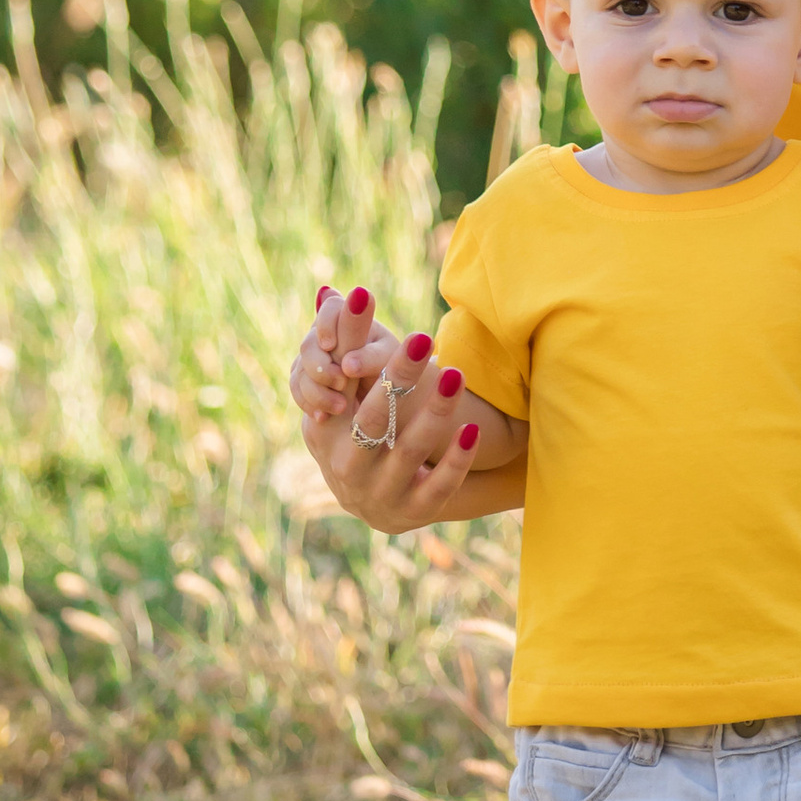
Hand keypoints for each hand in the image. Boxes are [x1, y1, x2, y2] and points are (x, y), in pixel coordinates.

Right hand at [289, 284, 496, 532]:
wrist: (370, 502)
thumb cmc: (354, 433)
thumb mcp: (342, 397)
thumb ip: (341, 345)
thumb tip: (329, 289)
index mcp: (328, 430)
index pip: (338, 384)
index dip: (350, 344)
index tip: (365, 301)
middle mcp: (349, 465)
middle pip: (374, 417)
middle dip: (397, 378)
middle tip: (420, 338)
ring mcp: (381, 492)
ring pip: (409, 450)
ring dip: (434, 412)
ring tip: (456, 374)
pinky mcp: (415, 511)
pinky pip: (439, 486)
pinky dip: (455, 459)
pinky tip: (472, 430)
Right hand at [290, 280, 387, 432]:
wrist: (387, 400)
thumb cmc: (394, 372)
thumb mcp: (387, 362)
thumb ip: (370, 356)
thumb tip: (348, 365)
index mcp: (351, 319)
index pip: (330, 308)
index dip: (325, 324)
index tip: (331, 345)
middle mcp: (329, 334)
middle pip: (309, 343)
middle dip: (321, 366)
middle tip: (341, 383)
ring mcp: (315, 356)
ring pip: (300, 368)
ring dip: (317, 390)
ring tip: (341, 408)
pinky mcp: (307, 379)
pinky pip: (297, 388)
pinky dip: (309, 403)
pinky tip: (323, 416)